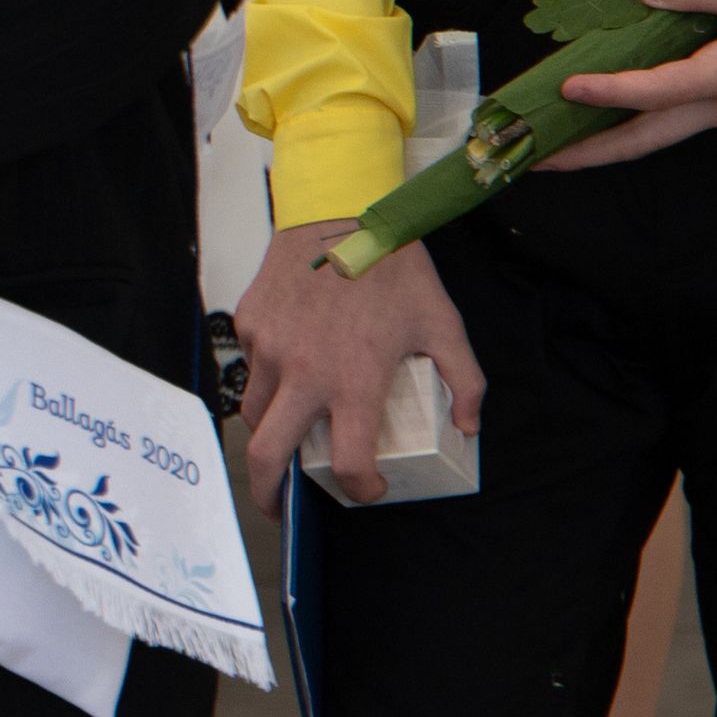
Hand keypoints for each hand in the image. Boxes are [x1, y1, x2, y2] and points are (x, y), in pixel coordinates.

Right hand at [233, 216, 482, 502]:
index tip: (367, 488)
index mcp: (352, 379)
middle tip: (280, 508)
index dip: (360, 489)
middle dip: (270, 493)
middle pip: (269, 454)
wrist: (340, 208)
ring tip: (285, 440)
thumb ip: (465, 382)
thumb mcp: (444, 325)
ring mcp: (269, 347)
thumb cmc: (393, 267)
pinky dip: (265, 382)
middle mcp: (303, 371)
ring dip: (268, 435)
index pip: (346, 462)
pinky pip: (250, 368)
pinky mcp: (249, 323)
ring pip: (254, 413)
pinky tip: (288, 372)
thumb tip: (466, 427)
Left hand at [549, 0, 716, 168]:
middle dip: (587, 154)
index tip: (564, 88)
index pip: (654, 92)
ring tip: (555, 142)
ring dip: (608, 140)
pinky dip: (640, 117)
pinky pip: (680, 117)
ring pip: (661, 133)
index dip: (606, 91)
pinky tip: (610, 105)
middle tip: (533, 161)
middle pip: (645, 139)